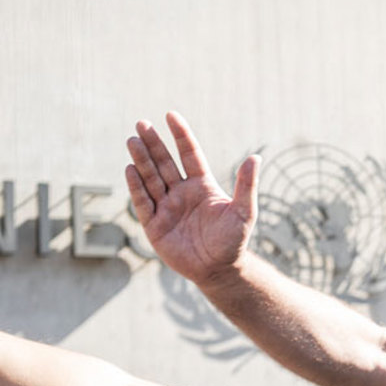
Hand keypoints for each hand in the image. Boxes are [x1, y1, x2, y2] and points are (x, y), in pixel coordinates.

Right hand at [126, 112, 260, 286]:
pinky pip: (143, 202)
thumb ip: (246, 186)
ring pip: (151, 179)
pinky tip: (130, 169)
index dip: (181, 135)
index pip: (190, 154)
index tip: (170, 115)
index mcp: (202, 185)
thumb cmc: (233, 241)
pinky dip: (136, 186)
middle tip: (141, 123)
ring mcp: (167, 207)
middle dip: (153, 144)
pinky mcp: (154, 225)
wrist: (219, 270)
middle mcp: (182, 193)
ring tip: (132, 140)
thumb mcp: (244, 212)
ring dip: (141, 160)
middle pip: (164, 163)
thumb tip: (255, 158)